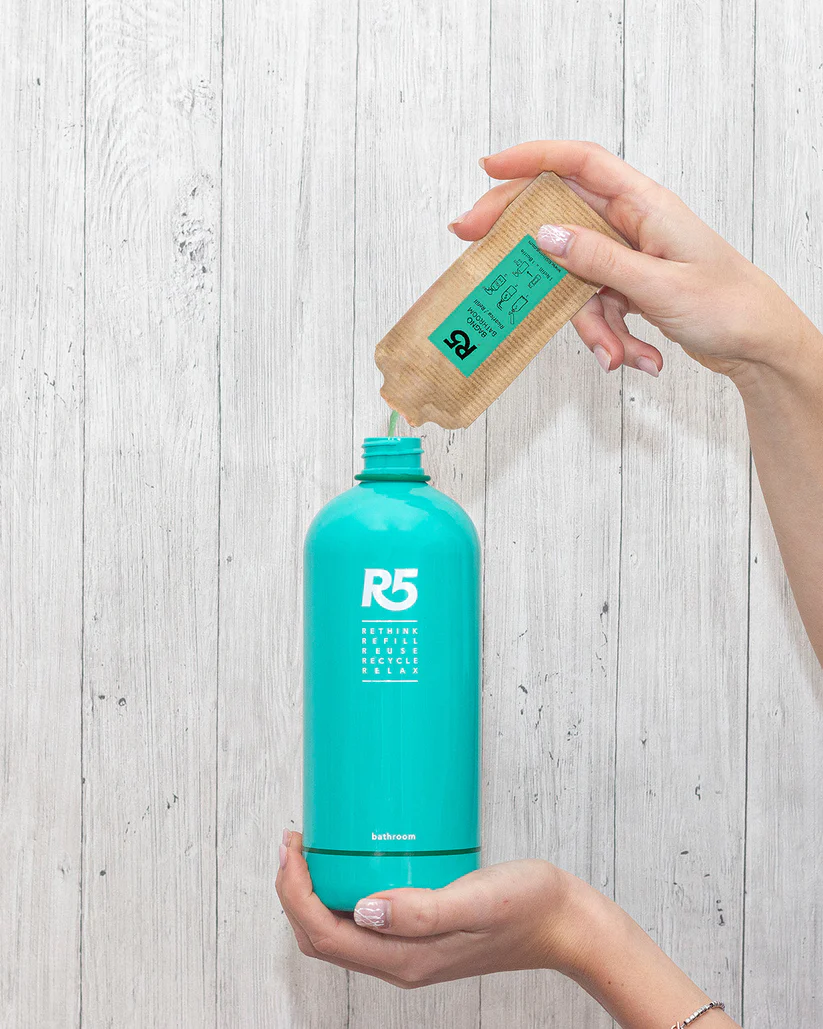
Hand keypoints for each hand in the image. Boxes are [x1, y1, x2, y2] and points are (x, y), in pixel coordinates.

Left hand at [275, 830, 590, 988]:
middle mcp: (400, 960)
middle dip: (295, 891)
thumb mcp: (474, 902)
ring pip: (339, 929)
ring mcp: (410, 948)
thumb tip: (362, 909)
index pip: (324, 936)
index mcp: (404, 959)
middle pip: (322, 936)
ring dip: (315, 891)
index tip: (292, 847)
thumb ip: (421, 910)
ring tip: (314, 847)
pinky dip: (343, 890)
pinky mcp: (422, 931)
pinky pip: (364, 918)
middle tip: (295, 840)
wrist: (564, 922)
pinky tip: (354, 859)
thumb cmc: (526, 909)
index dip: (294, 894)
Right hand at [450, 140, 806, 379]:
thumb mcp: (657, 285)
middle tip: (477, 249)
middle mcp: (632, 224)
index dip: (532, 160)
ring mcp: (628, 258)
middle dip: (525, 244)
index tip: (489, 170)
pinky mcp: (628, 288)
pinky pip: (597, 308)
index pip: (580, 164)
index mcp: (644, 205)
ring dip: (590, 324)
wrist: (758, 345)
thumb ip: (598, 260)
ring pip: (576, 279)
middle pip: (561, 219)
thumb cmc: (727, 305)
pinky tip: (637, 358)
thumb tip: (545, 236)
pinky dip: (610, 338)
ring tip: (616, 355)